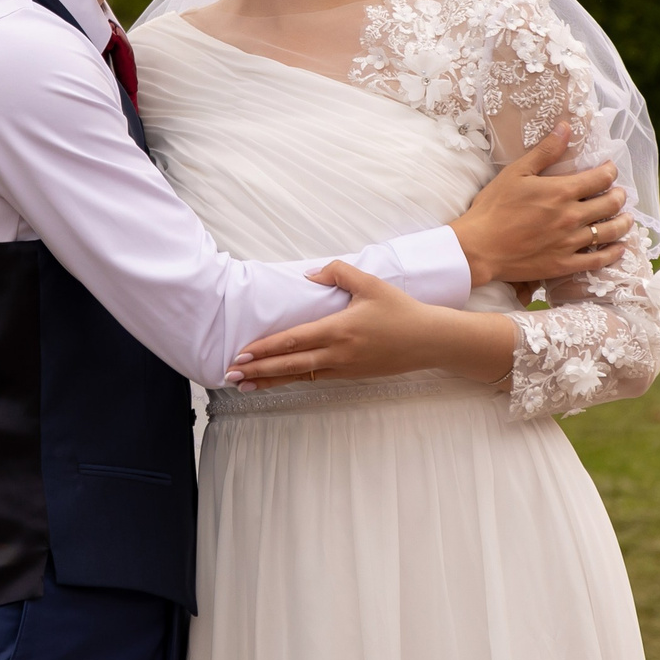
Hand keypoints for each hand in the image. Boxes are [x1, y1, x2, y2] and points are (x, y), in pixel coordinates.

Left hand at [227, 262, 515, 391]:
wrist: (429, 340)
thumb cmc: (400, 310)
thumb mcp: (370, 283)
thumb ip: (338, 273)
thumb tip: (309, 275)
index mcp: (338, 329)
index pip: (293, 340)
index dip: (265, 348)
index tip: (242, 353)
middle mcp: (337, 353)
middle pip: (289, 364)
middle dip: (258, 370)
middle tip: (230, 375)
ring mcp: (343, 368)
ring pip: (299, 376)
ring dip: (270, 380)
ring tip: (245, 386)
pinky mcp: (350, 375)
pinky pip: (314, 379)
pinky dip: (293, 380)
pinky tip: (279, 381)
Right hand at [446, 125, 630, 288]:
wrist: (479, 247)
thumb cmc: (493, 207)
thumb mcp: (517, 172)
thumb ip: (545, 151)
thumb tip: (566, 127)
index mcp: (561, 192)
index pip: (600, 178)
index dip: (610, 171)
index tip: (610, 170)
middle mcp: (571, 217)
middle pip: (610, 204)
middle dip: (620, 196)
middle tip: (620, 193)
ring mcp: (569, 243)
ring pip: (609, 232)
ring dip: (623, 223)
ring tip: (627, 219)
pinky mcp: (564, 264)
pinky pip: (597, 260)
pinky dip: (612, 253)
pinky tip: (618, 248)